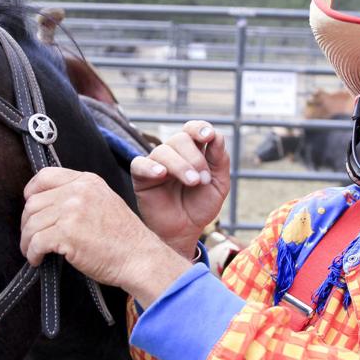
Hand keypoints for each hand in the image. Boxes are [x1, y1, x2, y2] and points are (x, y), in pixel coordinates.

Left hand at [21, 167, 191, 305]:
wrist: (140, 258)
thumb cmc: (123, 238)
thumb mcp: (104, 202)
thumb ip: (79, 197)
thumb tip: (47, 205)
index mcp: (87, 181)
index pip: (45, 176)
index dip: (31, 193)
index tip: (31, 209)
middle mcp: (78, 191)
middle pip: (34, 202)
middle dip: (27, 223)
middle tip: (31, 237)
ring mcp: (72, 211)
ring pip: (32, 223)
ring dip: (27, 241)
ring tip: (33, 251)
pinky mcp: (66, 233)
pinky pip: (36, 241)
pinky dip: (32, 253)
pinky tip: (38, 260)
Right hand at [129, 120, 229, 257]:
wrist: (185, 231)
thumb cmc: (200, 207)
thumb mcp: (218, 184)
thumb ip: (219, 160)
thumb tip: (216, 136)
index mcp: (193, 151)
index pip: (193, 129)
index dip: (200, 128)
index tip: (209, 136)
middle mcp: (173, 154)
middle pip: (180, 139)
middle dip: (195, 158)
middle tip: (202, 180)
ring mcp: (156, 163)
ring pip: (163, 150)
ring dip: (180, 165)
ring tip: (193, 182)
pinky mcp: (141, 177)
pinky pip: (139, 163)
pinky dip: (151, 167)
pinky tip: (161, 174)